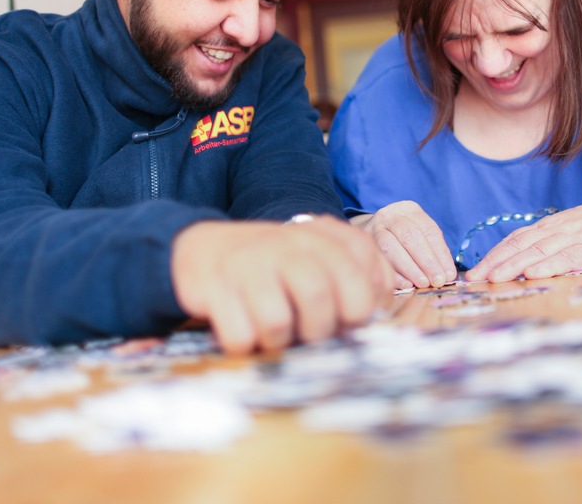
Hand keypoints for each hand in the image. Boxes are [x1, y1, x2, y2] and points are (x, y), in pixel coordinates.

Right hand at [170, 216, 393, 355]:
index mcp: (323, 237)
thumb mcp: (319, 259)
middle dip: (319, 332)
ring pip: (278, 323)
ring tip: (274, 332)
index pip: (367, 277)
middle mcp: (288, 244)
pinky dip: (244, 344)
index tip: (347, 320)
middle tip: (308, 334)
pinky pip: (240, 336)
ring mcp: (249, 262)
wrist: (204, 250)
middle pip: (321, 300)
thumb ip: (358, 276)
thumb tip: (377, 310)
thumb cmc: (274, 266)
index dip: (361, 310)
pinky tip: (243, 329)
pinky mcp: (214, 285)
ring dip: (279, 342)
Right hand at [351, 201, 455, 289]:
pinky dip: (394, 273)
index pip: (429, 231)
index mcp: (409, 209)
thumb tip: (447, 274)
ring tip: (423, 283)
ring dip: (409, 268)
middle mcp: (390, 215)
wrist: (371, 230)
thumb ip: (432, 251)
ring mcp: (374, 228)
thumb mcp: (419, 233)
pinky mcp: (364, 243)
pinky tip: (405, 284)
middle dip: (426, 261)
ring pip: (391, 247)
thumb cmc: (402, 236)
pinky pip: (379, 259)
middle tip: (437, 281)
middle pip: (411, 236)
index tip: (448, 274)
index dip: (440, 254)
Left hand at [465, 182, 581, 282]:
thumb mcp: (573, 232)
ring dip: (514, 265)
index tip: (474, 271)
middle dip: (495, 262)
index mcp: (551, 226)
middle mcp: (558, 229)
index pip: (515, 239)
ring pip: (538, 251)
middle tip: (473, 279)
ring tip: (494, 277)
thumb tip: (526, 263)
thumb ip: (552, 244)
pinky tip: (533, 274)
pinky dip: (549, 265)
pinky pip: (568, 257)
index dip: (494, 255)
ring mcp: (575, 236)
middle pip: (520, 245)